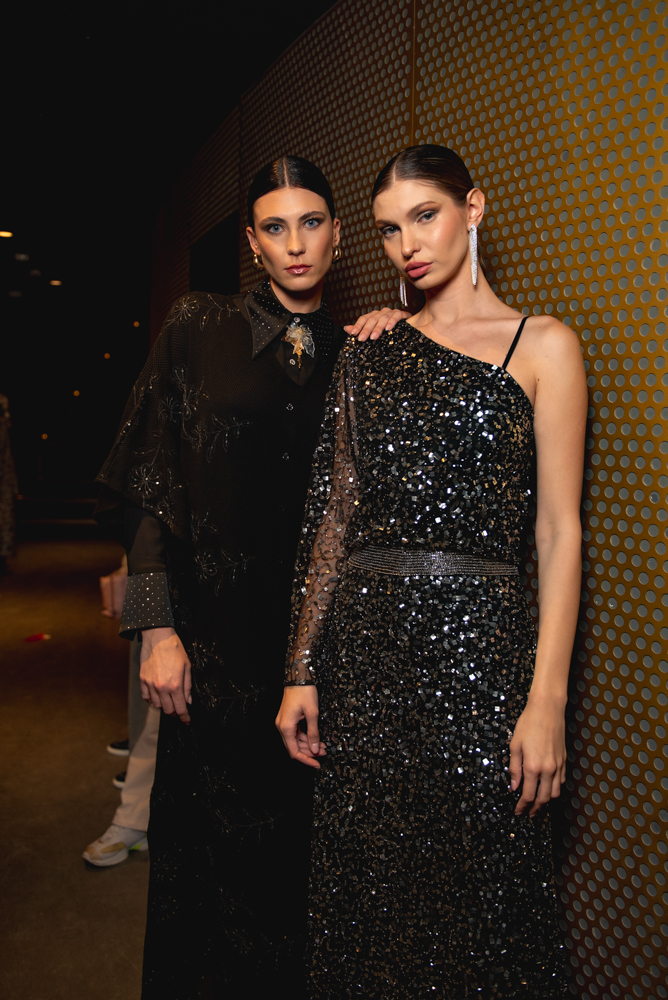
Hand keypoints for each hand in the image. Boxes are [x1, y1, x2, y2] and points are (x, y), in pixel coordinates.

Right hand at [139, 627, 191, 723]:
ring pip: (156, 705)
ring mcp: (150, 684)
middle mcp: (162, 688)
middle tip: (179, 710)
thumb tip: (188, 701)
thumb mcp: (187, 667)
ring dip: (164, 706)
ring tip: (169, 701)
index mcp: (175, 685)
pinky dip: (152, 700)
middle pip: (168, 710)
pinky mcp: (142, 680)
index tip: (187, 721)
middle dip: (175, 713)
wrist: (158, 638)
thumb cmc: (175, 650)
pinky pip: (146, 697)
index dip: (184, 717)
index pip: (180, 709)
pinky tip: (157, 696)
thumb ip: (187, 686)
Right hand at [275, 686, 325, 768]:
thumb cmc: (304, 692)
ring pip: (295, 741)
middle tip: (324, 753)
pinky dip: (305, 737)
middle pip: (294, 747)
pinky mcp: (287, 719)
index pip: (294, 752)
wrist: (298, 677)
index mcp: (286, 727)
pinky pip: (296, 733)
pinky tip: (316, 738)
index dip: (306, 760)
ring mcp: (283, 722)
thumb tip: (316, 749)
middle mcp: (282, 726)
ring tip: (323, 746)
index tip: (317, 764)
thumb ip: (314, 733)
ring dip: (308, 745)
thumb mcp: (312, 713)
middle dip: (310, 752)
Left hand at [344, 307, 410, 341]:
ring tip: (374, 337)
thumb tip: (346, 328)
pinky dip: (392, 322)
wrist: (409, 329)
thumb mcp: (373, 333)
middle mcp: (382, 313)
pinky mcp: (402, 314)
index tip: (353, 334)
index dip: (358, 325)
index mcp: (374, 316)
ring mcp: (392, 313)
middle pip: (372, 319)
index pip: (364, 318)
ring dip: (378, 328)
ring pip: (383, 318)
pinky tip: (389, 328)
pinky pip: (396, 316)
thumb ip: (360, 330)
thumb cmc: (389, 332)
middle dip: (366, 329)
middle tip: (362, 339)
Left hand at [509, 695, 565, 817]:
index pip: (528, 795)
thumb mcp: (515, 745)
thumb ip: (514, 768)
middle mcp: (548, 769)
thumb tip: (514, 786)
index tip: (518, 811)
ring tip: (538, 805)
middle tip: (528, 814)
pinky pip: (561, 781)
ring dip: (546, 802)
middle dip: (535, 809)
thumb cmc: (528, 724)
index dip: (522, 806)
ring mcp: (558, 765)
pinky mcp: (564, 760)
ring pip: (555, 792)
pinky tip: (548, 789)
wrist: (547, 710)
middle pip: (543, 798)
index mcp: (533, 766)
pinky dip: (554, 789)